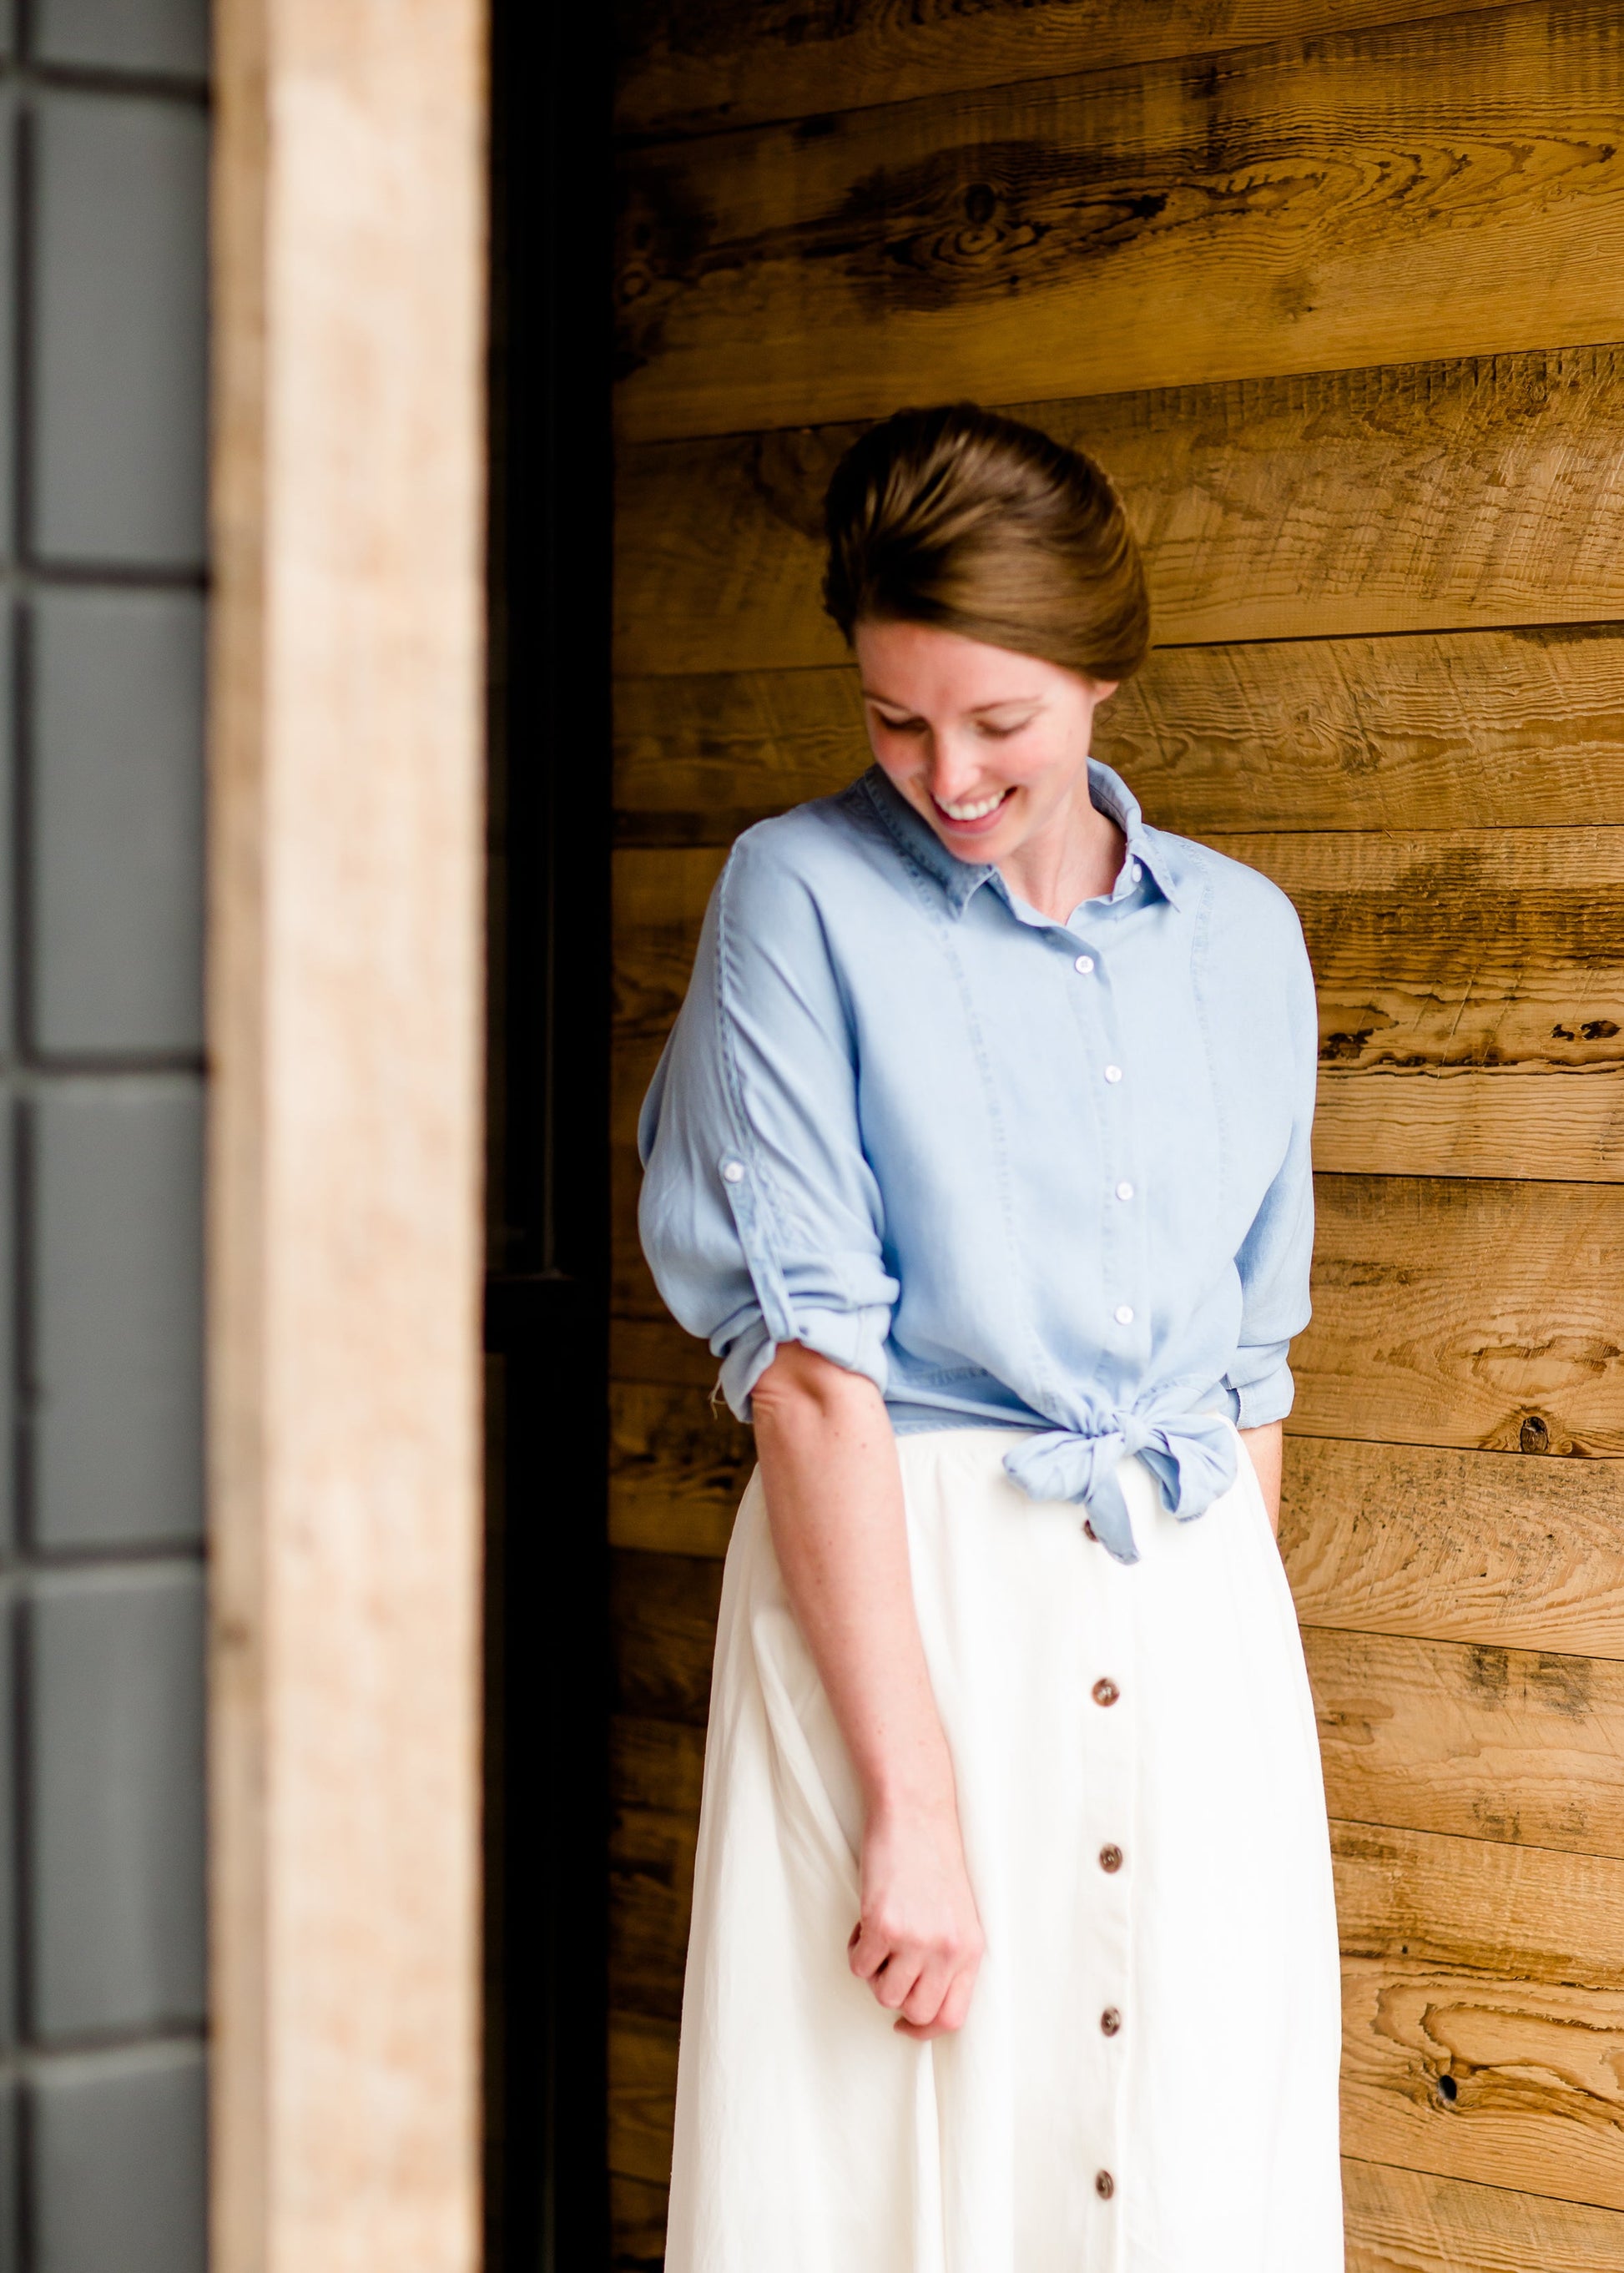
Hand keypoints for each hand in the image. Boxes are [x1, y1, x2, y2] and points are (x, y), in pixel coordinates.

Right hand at [848, 1795, 984, 2040]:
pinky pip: (858, 1965)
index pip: (953, 2017)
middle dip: (894, 1994)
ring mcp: (916, 1940)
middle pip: (915, 2011)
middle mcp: (948, 1951)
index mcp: (971, 1950)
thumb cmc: (932, 1859)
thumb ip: (948, 1956)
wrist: (915, 1813)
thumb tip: (922, 1997)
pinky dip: (854, 1948)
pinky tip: (864, 1921)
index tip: (904, 2025)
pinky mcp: (884, 1925)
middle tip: (886, 1964)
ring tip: (878, 1935)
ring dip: (873, 1970)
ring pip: (883, 1993)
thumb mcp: (957, 1914)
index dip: (925, 2030)